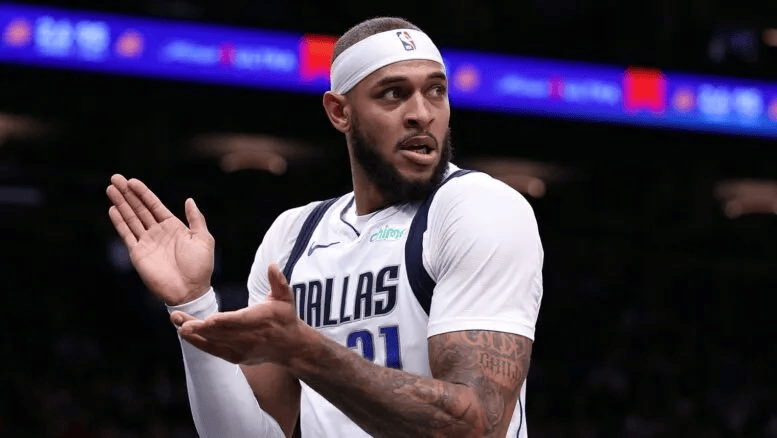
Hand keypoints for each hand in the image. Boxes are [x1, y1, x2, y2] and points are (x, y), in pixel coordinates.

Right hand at [106, 174, 214, 304]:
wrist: (189, 291)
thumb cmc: (200, 267)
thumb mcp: (203, 239)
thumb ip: (196, 219)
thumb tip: (189, 200)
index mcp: (173, 227)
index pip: (154, 205)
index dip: (143, 193)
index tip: (132, 181)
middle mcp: (158, 232)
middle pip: (139, 208)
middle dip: (127, 194)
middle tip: (115, 178)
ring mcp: (147, 242)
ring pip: (131, 218)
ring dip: (121, 204)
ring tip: (110, 189)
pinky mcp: (138, 254)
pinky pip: (127, 235)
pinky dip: (120, 222)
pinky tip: (113, 210)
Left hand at [170, 263, 303, 365]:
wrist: (290, 347)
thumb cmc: (285, 318)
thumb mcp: (285, 297)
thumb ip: (278, 281)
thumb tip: (272, 265)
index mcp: (262, 320)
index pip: (241, 321)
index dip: (223, 322)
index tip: (208, 320)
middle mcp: (250, 337)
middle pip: (221, 332)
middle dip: (198, 326)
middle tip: (178, 318)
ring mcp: (242, 349)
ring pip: (214, 341)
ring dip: (194, 334)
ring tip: (177, 324)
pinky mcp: (236, 357)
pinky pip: (214, 350)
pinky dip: (200, 343)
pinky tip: (185, 335)